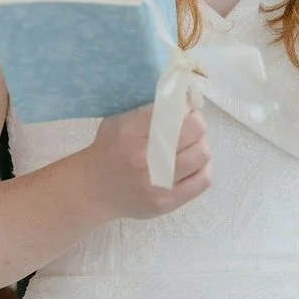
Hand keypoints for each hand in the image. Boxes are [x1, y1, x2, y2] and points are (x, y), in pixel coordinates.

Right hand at [87, 102, 211, 220]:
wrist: (95, 190)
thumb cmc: (109, 150)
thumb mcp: (118, 120)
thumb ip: (145, 108)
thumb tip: (179, 96)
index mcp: (130, 132)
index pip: (172, 110)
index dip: (184, 105)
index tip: (183, 107)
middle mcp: (144, 158)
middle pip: (193, 130)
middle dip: (196, 122)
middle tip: (191, 123)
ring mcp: (158, 184)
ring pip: (202, 154)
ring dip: (201, 143)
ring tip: (192, 143)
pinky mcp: (167, 203)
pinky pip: (202, 180)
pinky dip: (204, 167)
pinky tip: (194, 162)